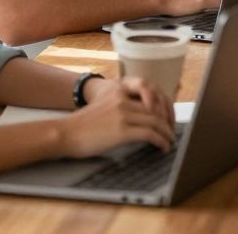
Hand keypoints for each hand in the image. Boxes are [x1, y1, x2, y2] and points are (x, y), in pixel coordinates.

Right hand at [60, 77, 175, 156]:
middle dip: (168, 122)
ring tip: (170, 141)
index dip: (164, 109)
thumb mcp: (104, 107)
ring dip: (167, 133)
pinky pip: (149, 134)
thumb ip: (122, 108)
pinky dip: (160, 141)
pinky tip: (162, 147)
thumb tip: (143, 120)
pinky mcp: (121, 130)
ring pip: (155, 122)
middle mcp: (122, 99)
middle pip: (156, 109)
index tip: (168, 119)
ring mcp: (122, 114)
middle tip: (173, 132)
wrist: (65, 133)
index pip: (151, 97)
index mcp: (119, 91)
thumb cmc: (82, 125)